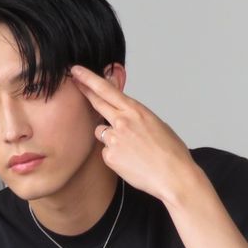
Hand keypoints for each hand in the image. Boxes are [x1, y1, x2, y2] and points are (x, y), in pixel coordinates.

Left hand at [69, 64, 199, 205]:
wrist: (173, 176)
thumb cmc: (171, 152)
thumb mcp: (156, 124)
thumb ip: (136, 117)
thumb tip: (127, 117)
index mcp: (135, 110)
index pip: (107, 89)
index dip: (89, 79)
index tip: (77, 71)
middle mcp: (122, 121)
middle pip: (96, 102)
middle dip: (84, 90)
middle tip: (74, 82)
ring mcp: (113, 139)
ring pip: (101, 132)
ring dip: (109, 137)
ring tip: (130, 148)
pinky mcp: (109, 157)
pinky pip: (106, 153)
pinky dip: (115, 156)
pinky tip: (130, 162)